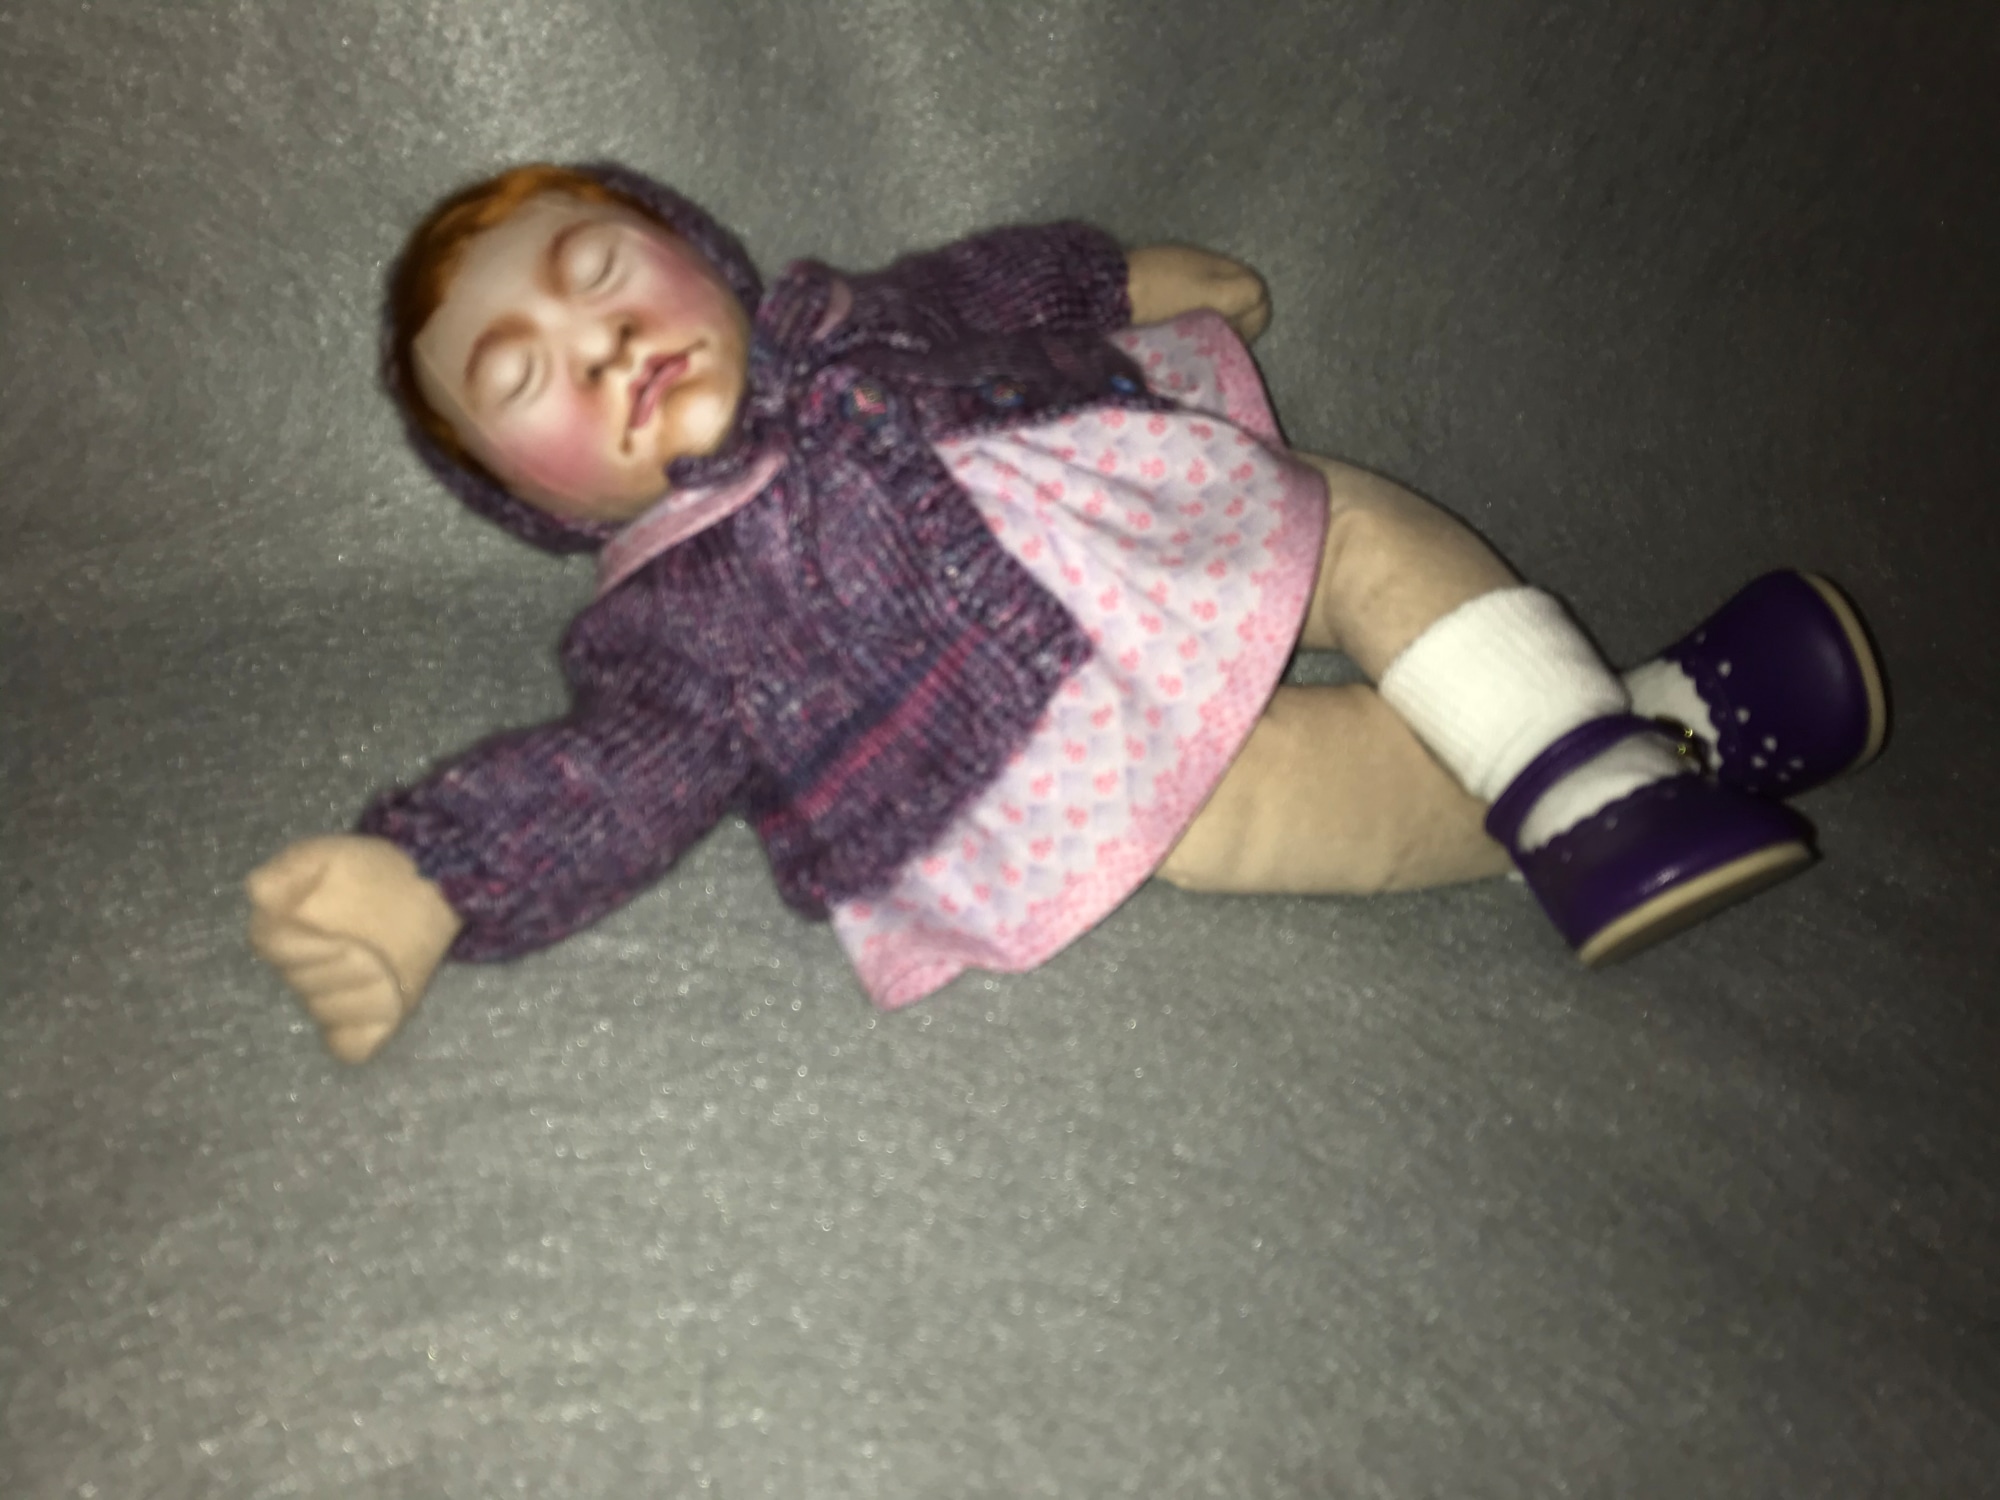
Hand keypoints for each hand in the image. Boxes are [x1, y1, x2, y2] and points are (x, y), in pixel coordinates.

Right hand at [246, 835, 461, 1062]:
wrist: (426, 887)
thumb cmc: (371, 870)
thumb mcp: (326, 855)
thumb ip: (287, 870)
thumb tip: (258, 892)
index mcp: (280, 936)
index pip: (272, 951)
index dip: (306, 945)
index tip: (340, 932)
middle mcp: (300, 976)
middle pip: (303, 985)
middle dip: (340, 963)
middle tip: (372, 944)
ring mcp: (333, 1005)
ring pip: (329, 1012)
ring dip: (361, 988)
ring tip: (387, 962)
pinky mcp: (367, 1026)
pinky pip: (351, 1047)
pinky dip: (365, 1030)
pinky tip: (390, 1000)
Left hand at [1125, 244, 1271, 341]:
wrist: (1102, 289)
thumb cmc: (1157, 294)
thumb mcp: (1206, 293)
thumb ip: (1241, 294)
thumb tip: (1258, 307)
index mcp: (1218, 264)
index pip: (1256, 292)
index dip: (1254, 320)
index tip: (1233, 341)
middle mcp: (1201, 265)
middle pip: (1236, 297)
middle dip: (1235, 322)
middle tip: (1216, 345)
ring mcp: (1178, 274)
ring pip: (1213, 302)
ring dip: (1212, 323)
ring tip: (1196, 342)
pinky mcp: (1157, 286)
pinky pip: (1189, 304)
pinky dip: (1191, 319)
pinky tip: (1176, 332)